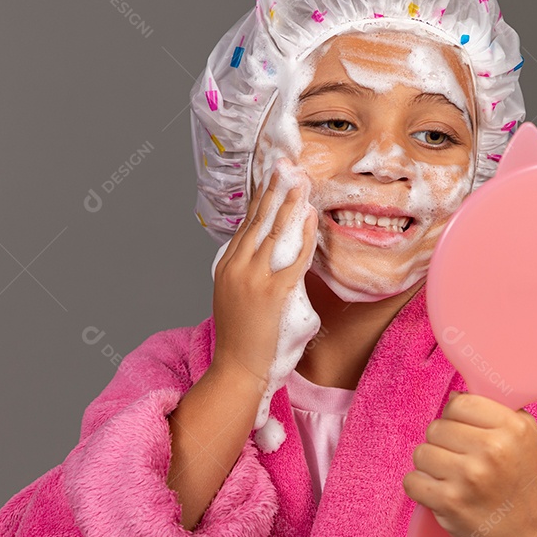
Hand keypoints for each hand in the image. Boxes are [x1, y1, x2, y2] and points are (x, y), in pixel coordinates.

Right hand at [211, 161, 316, 386]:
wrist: (237, 371)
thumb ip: (254, 276)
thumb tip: (276, 263)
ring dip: (288, 202)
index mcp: (226, 266)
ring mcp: (253, 278)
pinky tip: (309, 215)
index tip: (271, 179)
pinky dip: (302, 234)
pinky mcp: (273, 292)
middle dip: (273, 189)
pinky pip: (293, 256)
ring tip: (299, 180)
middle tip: (285, 165)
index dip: (260, 199)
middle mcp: (235, 267)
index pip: (246, 225)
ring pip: (272, 231)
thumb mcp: (239, 300)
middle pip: (257, 219)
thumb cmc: (244, 341)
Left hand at [402, 391, 536, 536]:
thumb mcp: (525, 437)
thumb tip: (456, 396)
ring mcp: (469, 477)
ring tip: (451, 478)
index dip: (456, 417)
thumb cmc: (523, 484)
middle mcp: (492, 450)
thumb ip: (496, 410)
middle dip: (443, 443)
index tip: (465, 433)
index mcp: (511, 428)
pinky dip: (420, 488)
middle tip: (461, 461)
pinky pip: (412, 481)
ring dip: (431, 466)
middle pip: (436, 427)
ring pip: (421, 452)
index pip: (459, 403)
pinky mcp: (450, 503)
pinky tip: (440, 494)